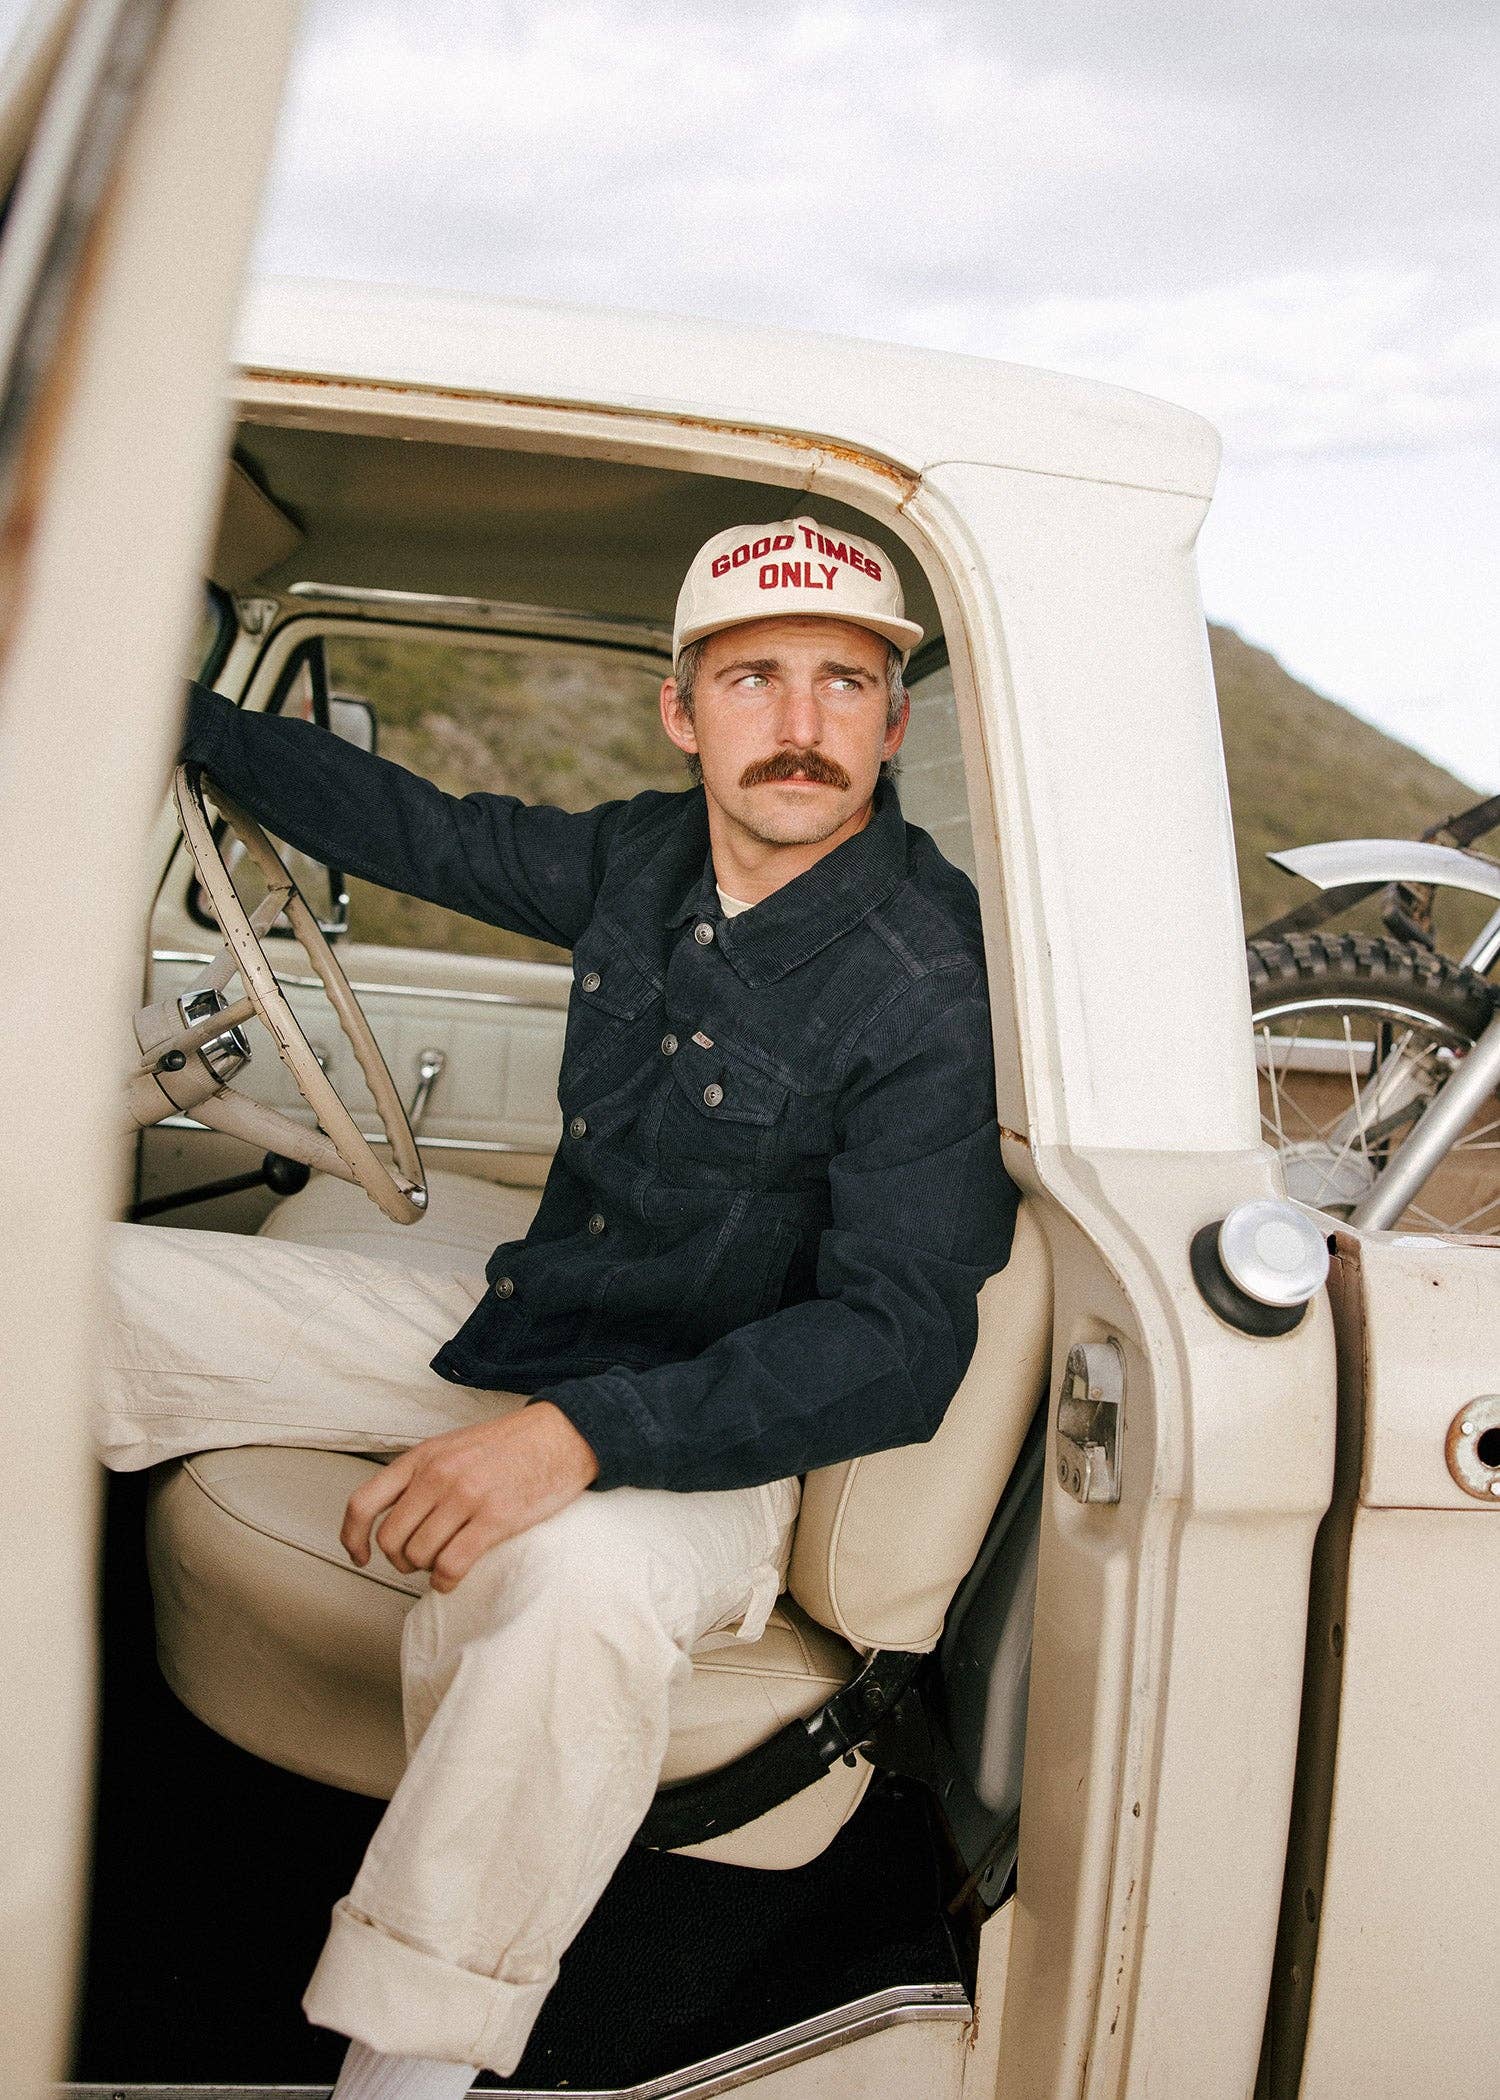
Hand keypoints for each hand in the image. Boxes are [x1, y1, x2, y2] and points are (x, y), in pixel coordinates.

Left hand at [341, 1401, 599, 1593]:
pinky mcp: (494, 1519)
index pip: (364, 1502)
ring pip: (418, 1556)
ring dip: (427, 1569)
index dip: (352, 1537)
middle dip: (401, 1560)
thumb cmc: (509, 1445)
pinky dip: (446, 1581)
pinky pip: (450, 1566)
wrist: (561, 1435)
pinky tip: (455, 1575)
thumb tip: (397, 1518)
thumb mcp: (453, 1446)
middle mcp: (437, 1475)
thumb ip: (422, 1475)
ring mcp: (465, 1496)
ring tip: (445, 1560)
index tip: (359, 1555)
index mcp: (422, 1457)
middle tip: (421, 1559)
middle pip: (390, 1540)